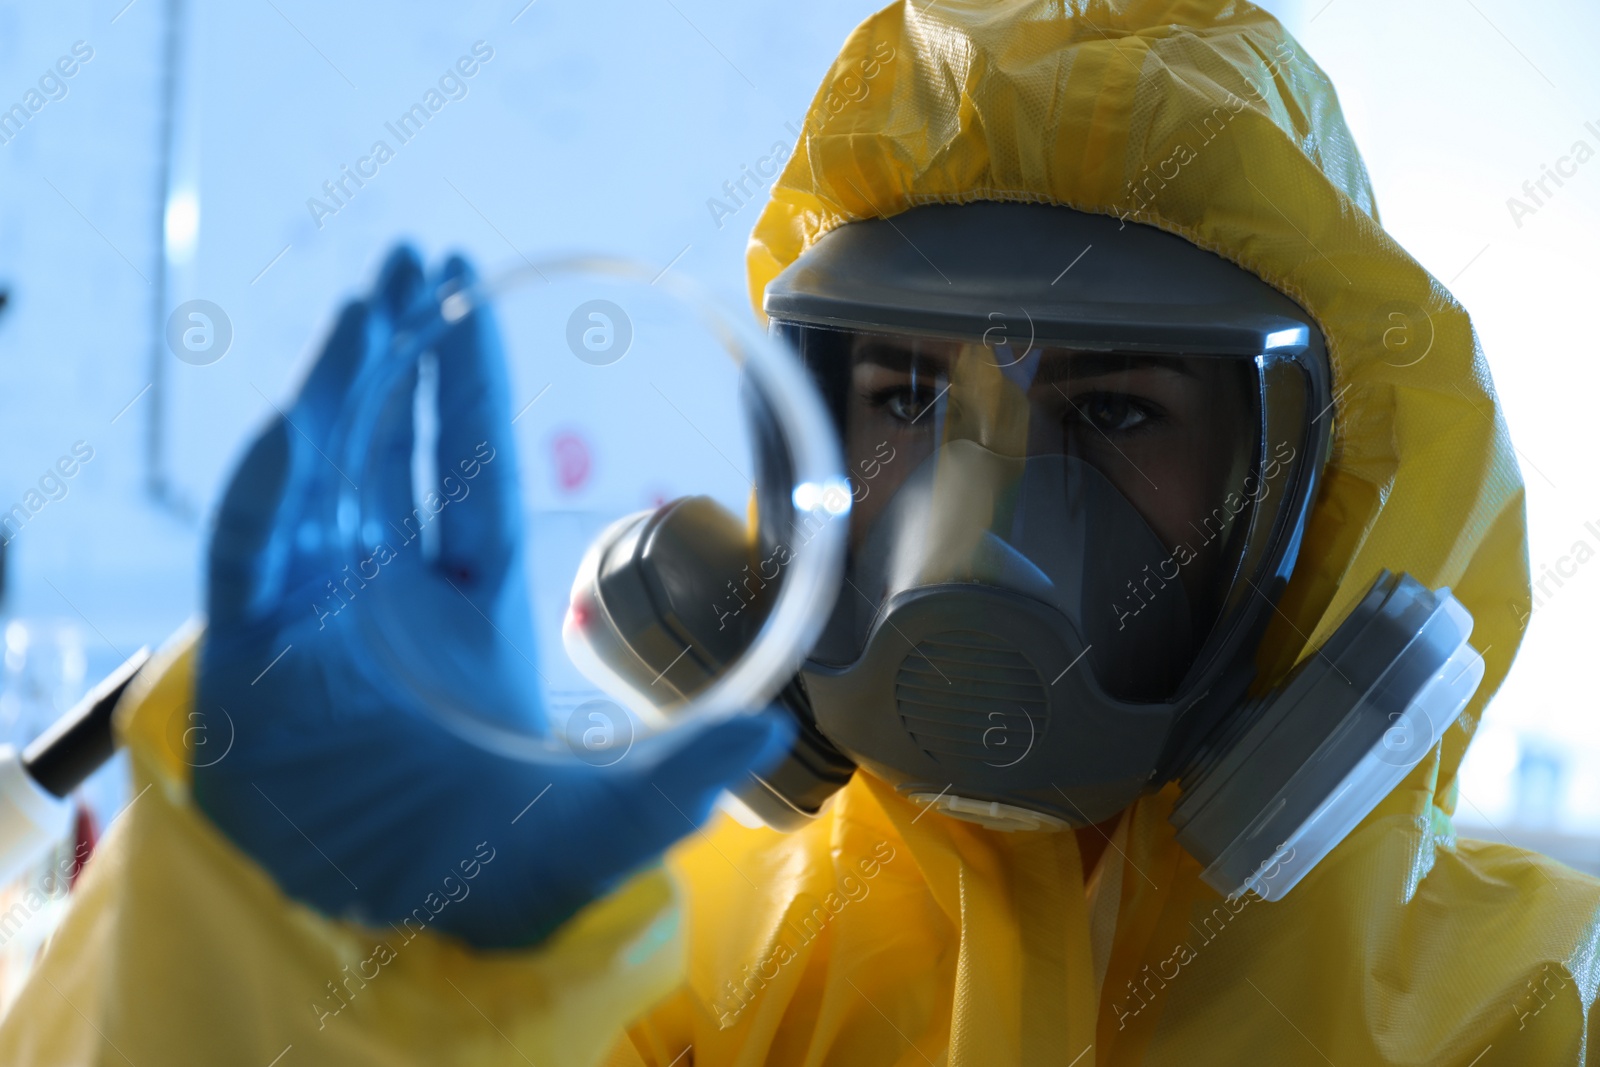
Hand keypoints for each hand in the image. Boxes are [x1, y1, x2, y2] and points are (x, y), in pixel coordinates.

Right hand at [193, 246, 790, 947]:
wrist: (388, 934)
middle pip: (384, 448)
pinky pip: (251, 554)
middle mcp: (383, 596)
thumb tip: (781, 725)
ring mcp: (316, 617)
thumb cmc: (490, 876)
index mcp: (463, 609)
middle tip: (418, 261)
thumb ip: (683, 779)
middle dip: (397, 353)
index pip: (465, 474)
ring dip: (340, 387)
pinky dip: (273, 488)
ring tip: (372, 302)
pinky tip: (307, 420)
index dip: (466, 386)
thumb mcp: (605, 822)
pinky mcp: (253, 654)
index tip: (471, 298)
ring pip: (317, 474)